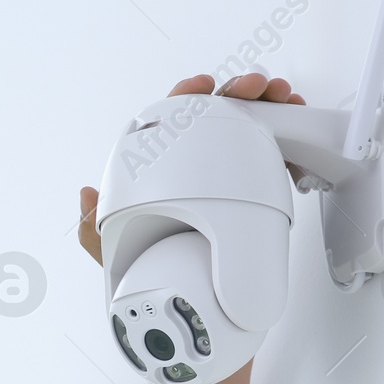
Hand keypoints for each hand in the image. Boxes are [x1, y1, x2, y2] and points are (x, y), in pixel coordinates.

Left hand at [77, 72, 306, 265]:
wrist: (187, 296)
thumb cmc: (149, 265)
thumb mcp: (114, 247)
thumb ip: (94, 224)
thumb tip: (87, 195)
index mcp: (161, 163)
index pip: (171, 118)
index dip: (186, 97)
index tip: (201, 87)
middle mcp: (194, 161)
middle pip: (217, 112)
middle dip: (238, 91)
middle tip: (256, 87)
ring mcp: (224, 171)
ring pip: (247, 125)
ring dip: (267, 104)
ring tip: (282, 97)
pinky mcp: (250, 185)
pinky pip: (269, 152)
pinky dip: (286, 134)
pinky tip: (295, 122)